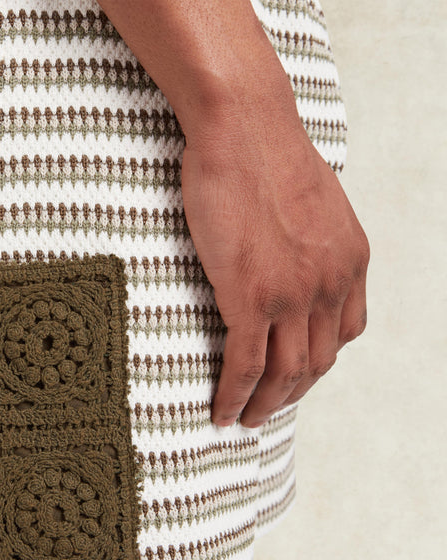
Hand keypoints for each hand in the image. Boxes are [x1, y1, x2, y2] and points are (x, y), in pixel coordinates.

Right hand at [180, 112, 369, 427]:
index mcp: (349, 260)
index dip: (320, 361)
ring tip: (244, 420)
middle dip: (292, 394)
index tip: (296, 373)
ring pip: (285, 374)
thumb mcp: (310, 202)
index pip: (347, 331)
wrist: (244, 126)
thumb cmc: (264, 153)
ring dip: (265, 406)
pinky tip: (222, 412)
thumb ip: (309, 242)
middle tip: (268, 410)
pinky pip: (246, 365)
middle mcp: (330, 284)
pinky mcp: (252, 298)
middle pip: (318, 362)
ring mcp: (293, 295)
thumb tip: (286, 257)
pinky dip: (235, 396)